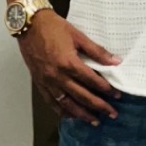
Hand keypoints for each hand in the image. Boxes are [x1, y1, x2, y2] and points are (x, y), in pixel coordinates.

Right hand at [17, 12, 121, 126]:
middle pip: (81, 96)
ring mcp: (47, 81)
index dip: (106, 89)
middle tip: (112, 114)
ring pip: (66, 103)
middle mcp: (57, 76)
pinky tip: (70, 116)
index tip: (117, 95)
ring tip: (94, 121)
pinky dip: (61, 111)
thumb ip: (97, 51)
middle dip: (98, 106)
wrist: (28, 24)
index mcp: (68, 63)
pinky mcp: (39, 82)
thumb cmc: (53, 27)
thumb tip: (116, 61)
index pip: (92, 81)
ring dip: (81, 114)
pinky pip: (51, 101)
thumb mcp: (78, 35)